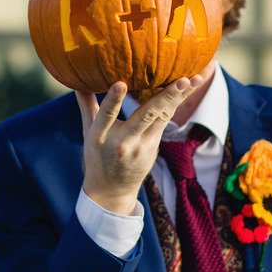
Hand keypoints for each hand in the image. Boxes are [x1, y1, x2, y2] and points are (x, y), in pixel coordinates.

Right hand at [75, 76, 201, 214]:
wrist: (111, 190)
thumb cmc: (97, 156)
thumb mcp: (88, 133)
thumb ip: (86, 106)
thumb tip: (76, 82)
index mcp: (99, 136)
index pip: (106, 115)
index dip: (113, 100)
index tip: (120, 84)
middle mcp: (122, 142)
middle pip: (147, 115)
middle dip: (167, 96)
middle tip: (184, 80)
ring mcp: (141, 146)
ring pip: (162, 116)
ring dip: (179, 97)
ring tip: (195, 80)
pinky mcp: (153, 147)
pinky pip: (165, 121)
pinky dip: (175, 104)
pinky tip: (188, 89)